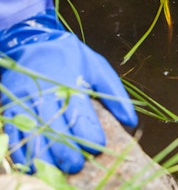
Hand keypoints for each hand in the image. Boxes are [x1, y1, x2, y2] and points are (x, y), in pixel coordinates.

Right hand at [0, 18, 137, 173]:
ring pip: (31, 132)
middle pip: (53, 125)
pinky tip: (30, 164)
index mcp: (69, 81)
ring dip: (42, 154)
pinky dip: (20, 150)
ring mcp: (24, 101)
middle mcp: (44, 93)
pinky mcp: (10, 107)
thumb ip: (115, 93)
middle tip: (76, 165)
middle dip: (65, 148)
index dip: (88, 130)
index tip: (98, 145)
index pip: (79, 111)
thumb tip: (131, 120)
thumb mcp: (97, 67)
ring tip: (54, 170)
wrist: (31, 41)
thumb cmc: (70, 56)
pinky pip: (13, 132)